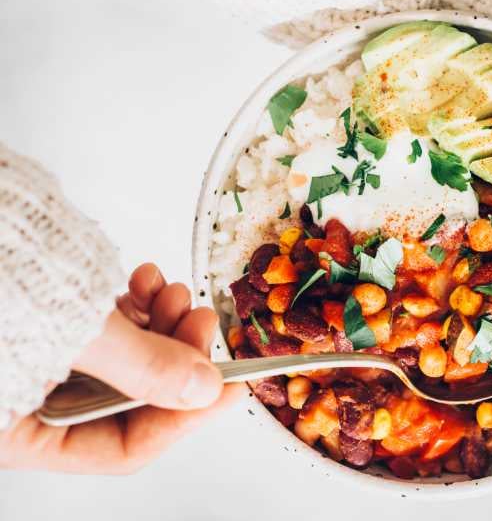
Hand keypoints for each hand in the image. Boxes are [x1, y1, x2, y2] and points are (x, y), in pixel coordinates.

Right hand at [0, 264, 242, 473]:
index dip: (184, 419)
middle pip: (128, 403)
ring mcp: (35, 362)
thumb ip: (141, 367)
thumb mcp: (69, 331)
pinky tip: (144, 281)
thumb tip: (201, 391)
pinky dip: (131, 307)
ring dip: (158, 325)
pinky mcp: (43, 323)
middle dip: (175, 358)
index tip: (231, 386)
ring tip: (170, 289)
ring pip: (122, 361)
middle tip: (200, 317)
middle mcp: (26, 405)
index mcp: (17, 432)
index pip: (118, 450)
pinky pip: (102, 328)